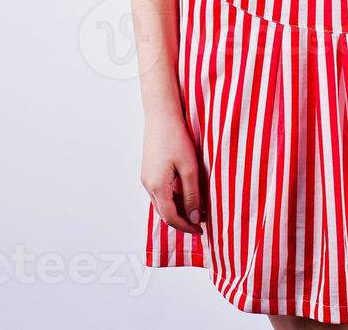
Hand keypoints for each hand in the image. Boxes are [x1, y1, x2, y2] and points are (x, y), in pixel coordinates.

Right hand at [140, 112, 204, 235]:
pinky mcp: (149, 171)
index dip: (187, 227)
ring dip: (179, 210)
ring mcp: (146, 178)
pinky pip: (160, 193)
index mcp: (157, 187)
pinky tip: (188, 193)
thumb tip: (194, 217)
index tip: (201, 231)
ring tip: (198, 208)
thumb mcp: (190, 168)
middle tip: (201, 222)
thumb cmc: (175, 138)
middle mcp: (148, 185)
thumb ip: (193, 195)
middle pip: (164, 214)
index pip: (171, 218)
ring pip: (162, 204)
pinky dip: (173, 199)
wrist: (161, 115)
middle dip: (183, 221)